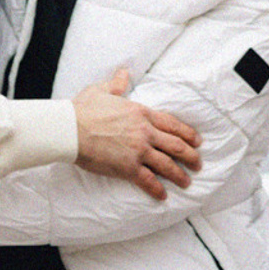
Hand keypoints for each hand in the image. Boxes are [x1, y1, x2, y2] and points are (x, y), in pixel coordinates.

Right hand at [71, 69, 202, 201]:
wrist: (70, 129)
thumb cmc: (83, 109)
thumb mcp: (102, 90)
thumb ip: (117, 84)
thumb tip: (123, 73)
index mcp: (141, 113)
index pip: (172, 124)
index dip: (188, 134)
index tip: (197, 141)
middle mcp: (145, 132)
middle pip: (176, 145)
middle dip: (190, 156)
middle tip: (198, 163)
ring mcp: (138, 151)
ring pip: (167, 164)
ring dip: (179, 175)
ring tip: (187, 182)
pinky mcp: (127, 168)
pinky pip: (148, 180)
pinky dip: (157, 189)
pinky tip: (163, 196)